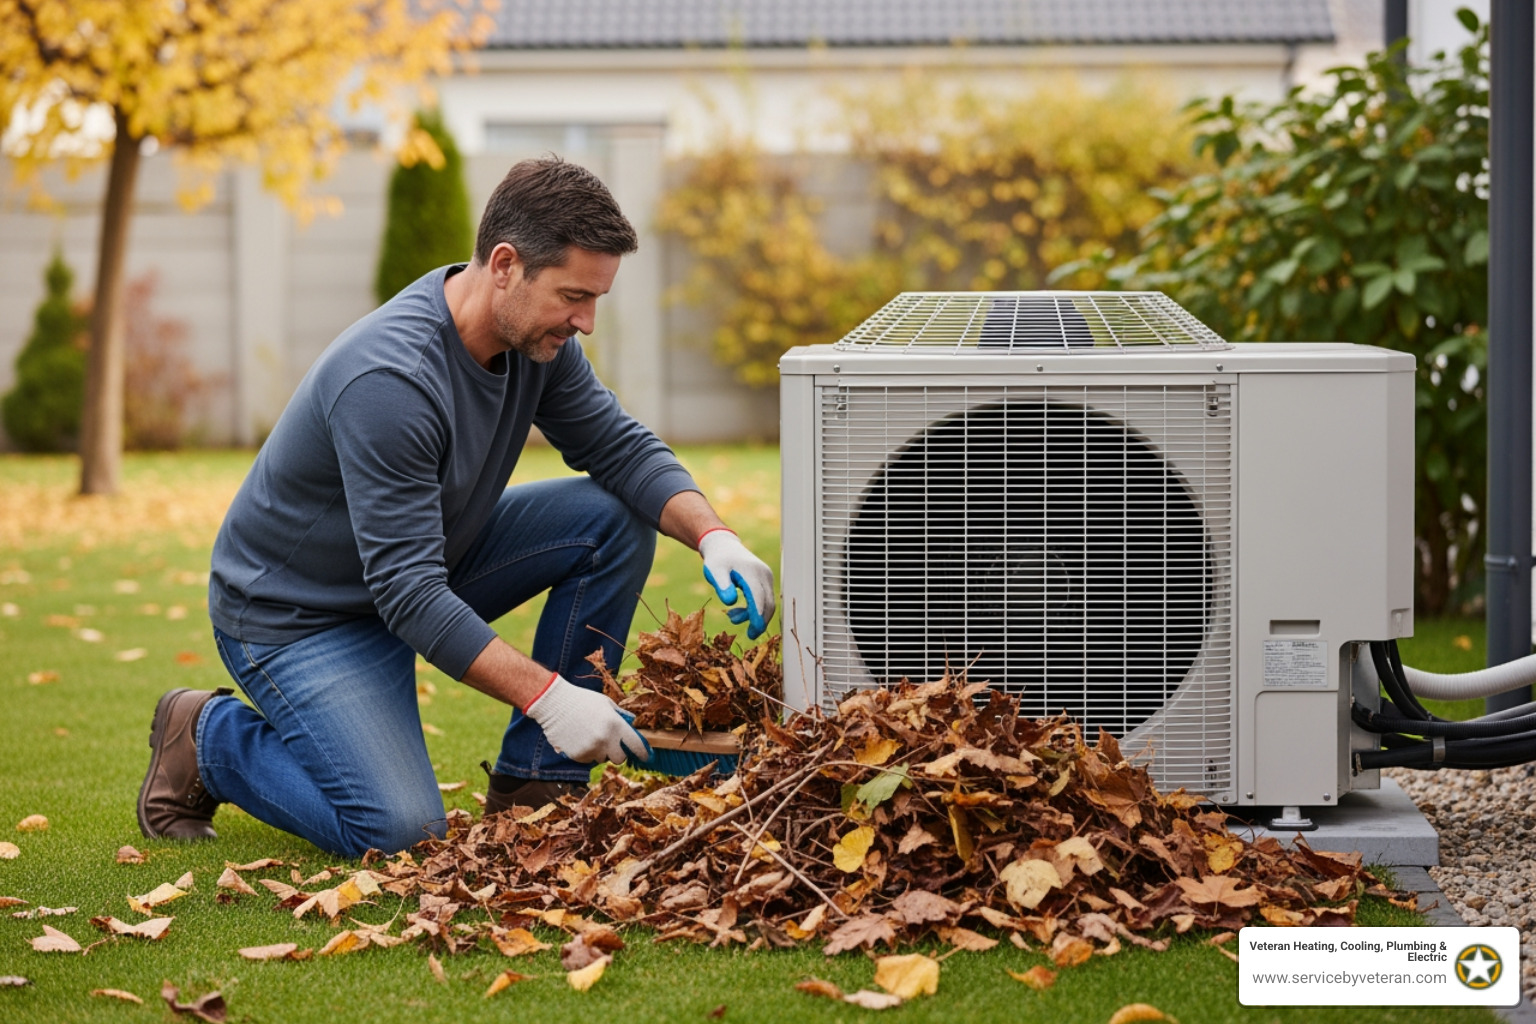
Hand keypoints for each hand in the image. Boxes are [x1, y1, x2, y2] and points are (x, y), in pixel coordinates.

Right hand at [523, 674, 651, 764]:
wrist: (554, 704)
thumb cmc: (581, 700)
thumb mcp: (605, 703)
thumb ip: (620, 715)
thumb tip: (632, 724)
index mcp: (615, 724)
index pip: (636, 744)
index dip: (643, 753)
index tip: (646, 757)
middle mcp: (605, 739)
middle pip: (619, 758)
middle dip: (617, 753)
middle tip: (611, 744)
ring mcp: (591, 748)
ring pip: (601, 759)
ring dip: (599, 752)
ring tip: (589, 736)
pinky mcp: (577, 755)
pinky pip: (587, 760)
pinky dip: (586, 753)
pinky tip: (579, 739)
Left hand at [698, 528, 775, 638]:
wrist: (724, 546)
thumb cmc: (718, 560)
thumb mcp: (714, 571)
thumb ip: (722, 585)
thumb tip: (729, 602)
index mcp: (751, 572)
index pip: (758, 597)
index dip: (757, 615)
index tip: (754, 631)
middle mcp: (764, 574)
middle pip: (768, 602)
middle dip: (761, 621)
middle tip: (750, 635)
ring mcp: (767, 577)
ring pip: (768, 602)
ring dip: (755, 615)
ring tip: (732, 617)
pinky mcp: (766, 580)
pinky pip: (765, 598)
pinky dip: (755, 608)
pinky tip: (738, 611)